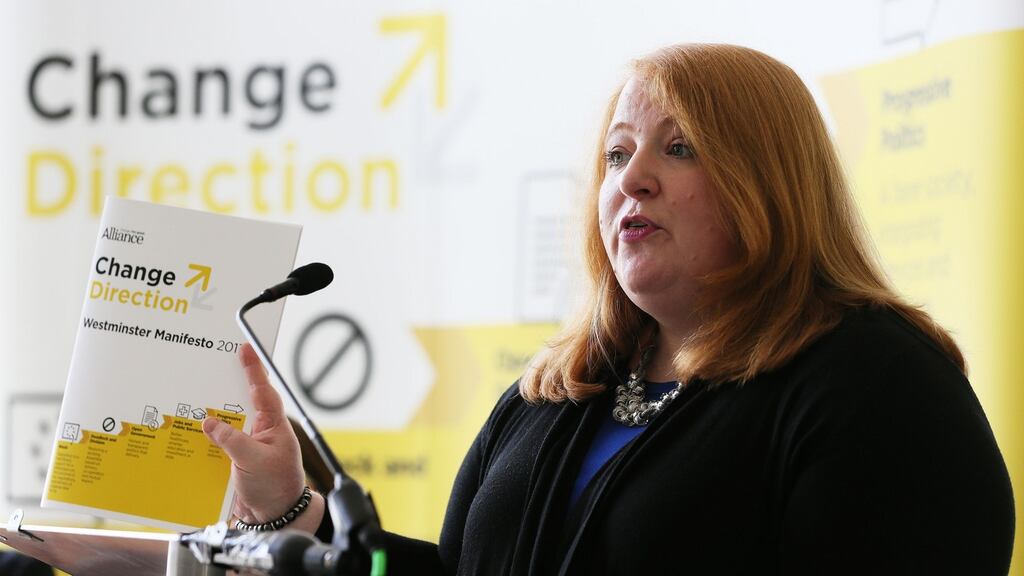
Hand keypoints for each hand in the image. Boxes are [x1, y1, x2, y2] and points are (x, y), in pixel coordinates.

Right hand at [202, 343, 324, 531]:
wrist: (274, 518)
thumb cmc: (275, 487)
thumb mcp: (253, 461)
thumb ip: (231, 440)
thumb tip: (208, 422)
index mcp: (273, 426)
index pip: (263, 391)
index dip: (253, 369)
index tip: (246, 348)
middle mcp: (260, 431)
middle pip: (239, 402)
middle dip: (224, 387)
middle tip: (208, 366)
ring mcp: (246, 445)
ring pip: (225, 423)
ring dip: (209, 415)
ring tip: (189, 398)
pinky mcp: (234, 460)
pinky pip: (216, 443)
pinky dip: (203, 439)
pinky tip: (186, 433)